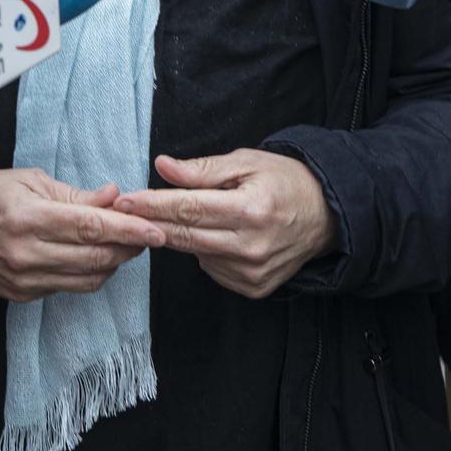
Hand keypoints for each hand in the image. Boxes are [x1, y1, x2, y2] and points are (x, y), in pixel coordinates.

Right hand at [0, 169, 167, 301]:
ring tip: (123, 243)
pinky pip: (70, 288)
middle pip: (96, 257)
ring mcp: (24, 280)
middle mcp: (27, 254)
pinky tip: (93, 255)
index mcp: (30, 218)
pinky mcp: (23, 295)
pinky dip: (90, 273)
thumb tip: (115, 198)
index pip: (91, 227)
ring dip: (114, 262)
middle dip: (129, 247)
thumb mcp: (32, 182)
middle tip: (146, 233)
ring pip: (88, 279)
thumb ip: (76, 195)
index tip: (157, 230)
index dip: (129, 230)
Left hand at [114, 151, 337, 298]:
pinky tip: (217, 237)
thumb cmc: (285, 181)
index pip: (188, 208)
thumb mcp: (246, 162)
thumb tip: (162, 167)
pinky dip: (205, 252)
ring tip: (183, 217)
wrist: (326, 216)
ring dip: (180, 236)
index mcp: (250, 209)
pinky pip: (212, 270)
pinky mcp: (254, 287)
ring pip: (195, 254)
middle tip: (124, 211)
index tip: (124, 200)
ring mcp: (253, 271)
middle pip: (185, 236)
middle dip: (152, 222)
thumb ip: (202, 170)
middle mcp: (251, 245)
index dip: (152, 204)